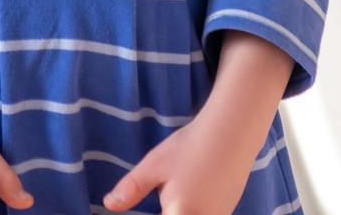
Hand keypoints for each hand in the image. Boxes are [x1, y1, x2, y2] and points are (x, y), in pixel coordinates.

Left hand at [100, 115, 254, 214]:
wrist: (232, 134)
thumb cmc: (190, 148)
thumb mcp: (153, 166)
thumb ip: (131, 190)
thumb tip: (109, 205)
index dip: (151, 210)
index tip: (154, 194)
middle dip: (164, 209)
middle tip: (163, 191)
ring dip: (176, 208)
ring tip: (177, 187)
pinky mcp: (226, 211)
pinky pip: (202, 214)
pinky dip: (189, 208)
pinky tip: (190, 189)